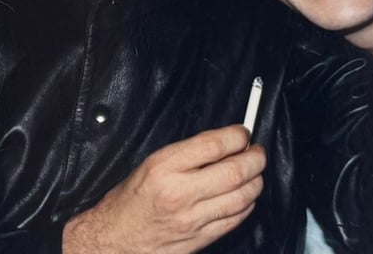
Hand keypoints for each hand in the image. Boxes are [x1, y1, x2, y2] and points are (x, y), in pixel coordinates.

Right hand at [62, 125, 264, 253]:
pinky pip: (236, 219)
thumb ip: (186, 154)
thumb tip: (221, 143)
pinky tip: (245, 196)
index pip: (213, 145)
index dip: (236, 136)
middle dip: (255, 158)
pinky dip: (247, 204)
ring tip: (255, 173)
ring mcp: (193, 218)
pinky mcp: (201, 239)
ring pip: (242, 196)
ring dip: (256, 181)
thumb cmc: (129, 201)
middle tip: (257, 151)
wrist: (115, 239)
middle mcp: (179, 192)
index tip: (242, 133)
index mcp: (163, 167)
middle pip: (234, 171)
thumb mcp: (149, 164)